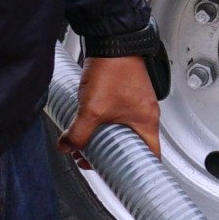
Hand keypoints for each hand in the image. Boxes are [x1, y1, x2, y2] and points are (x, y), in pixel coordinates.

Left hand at [65, 53, 160, 167]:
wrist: (112, 42)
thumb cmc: (114, 71)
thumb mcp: (92, 110)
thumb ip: (78, 133)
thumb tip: (67, 147)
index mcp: (148, 122)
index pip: (151, 156)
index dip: (139, 170)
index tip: (124, 177)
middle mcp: (147, 113)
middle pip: (134, 145)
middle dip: (113, 155)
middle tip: (94, 160)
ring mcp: (138, 102)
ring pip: (124, 130)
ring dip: (107, 138)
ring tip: (88, 142)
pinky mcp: (128, 93)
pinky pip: (120, 116)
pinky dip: (106, 123)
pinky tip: (90, 122)